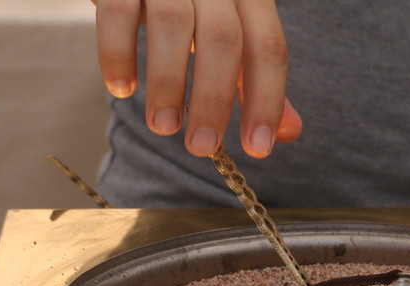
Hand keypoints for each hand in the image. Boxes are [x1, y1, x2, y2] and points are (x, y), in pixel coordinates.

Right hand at [93, 0, 301, 158]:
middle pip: (223, 39)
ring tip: (164, 127)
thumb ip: (256, 80)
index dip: (267, 100)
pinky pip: (119, 11)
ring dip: (167, 83)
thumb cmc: (198, 8)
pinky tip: (122, 87)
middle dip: (214, 99)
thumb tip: (290, 132)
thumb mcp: (235, 37)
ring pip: (172, 24)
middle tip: (201, 147)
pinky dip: (119, 54)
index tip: (258, 148)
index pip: (269, 48)